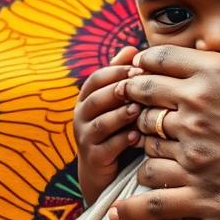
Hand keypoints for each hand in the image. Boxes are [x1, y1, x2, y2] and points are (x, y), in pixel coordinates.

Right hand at [73, 45, 141, 203]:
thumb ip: (122, 76)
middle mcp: (81, 117)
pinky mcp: (94, 160)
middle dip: (117, 90)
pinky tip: (137, 136)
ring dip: (119, 116)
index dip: (115, 71)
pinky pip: (106, 148)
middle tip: (139, 85)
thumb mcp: (118, 101)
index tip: (139, 68)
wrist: (104, 171)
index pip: (96, 79)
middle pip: (95, 99)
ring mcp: (85, 139)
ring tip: (137, 110)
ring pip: (100, 124)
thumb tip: (131, 48)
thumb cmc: (118, 127)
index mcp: (87, 98)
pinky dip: (122, 141)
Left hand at [109, 46, 219, 219]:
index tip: (130, 77)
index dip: (136, 73)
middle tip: (125, 135)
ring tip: (114, 215)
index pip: (152, 75)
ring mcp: (201, 185)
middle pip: (144, 130)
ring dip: (128, 208)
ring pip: (149, 195)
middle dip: (131, 131)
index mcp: (206, 90)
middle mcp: (192, 135)